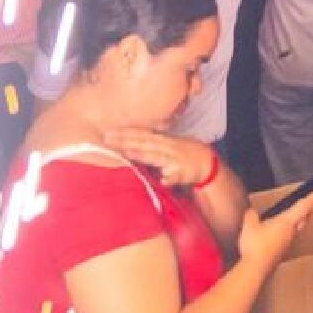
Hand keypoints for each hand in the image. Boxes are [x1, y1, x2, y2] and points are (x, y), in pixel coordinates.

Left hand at [100, 127, 217, 188]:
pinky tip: (163, 179)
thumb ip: (148, 143)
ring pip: (157, 157)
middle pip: (143, 143)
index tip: (108, 132)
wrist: (205, 161)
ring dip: (143, 154)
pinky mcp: (182, 173)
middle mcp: (166, 147)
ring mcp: (174, 159)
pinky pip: (174, 176)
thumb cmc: (181, 152)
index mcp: (161, 140)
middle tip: (107, 138)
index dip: (125, 133)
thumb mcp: (166, 143)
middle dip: (125, 141)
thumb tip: (127, 142)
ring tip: (128, 153)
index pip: (140, 134)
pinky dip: (169, 177)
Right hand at [235, 178, 312, 267]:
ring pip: (298, 226)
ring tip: (293, 211)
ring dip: (299, 217)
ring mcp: (288, 242)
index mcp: (288, 221)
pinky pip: (289, 235)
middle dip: (311, 205)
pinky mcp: (282, 251)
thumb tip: (252, 212)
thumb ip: (252, 215)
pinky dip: (287, 228)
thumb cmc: (255, 246)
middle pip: (306, 215)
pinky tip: (275, 230)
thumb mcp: (250, 225)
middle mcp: (292, 231)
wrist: (255, 270)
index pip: (307, 204)